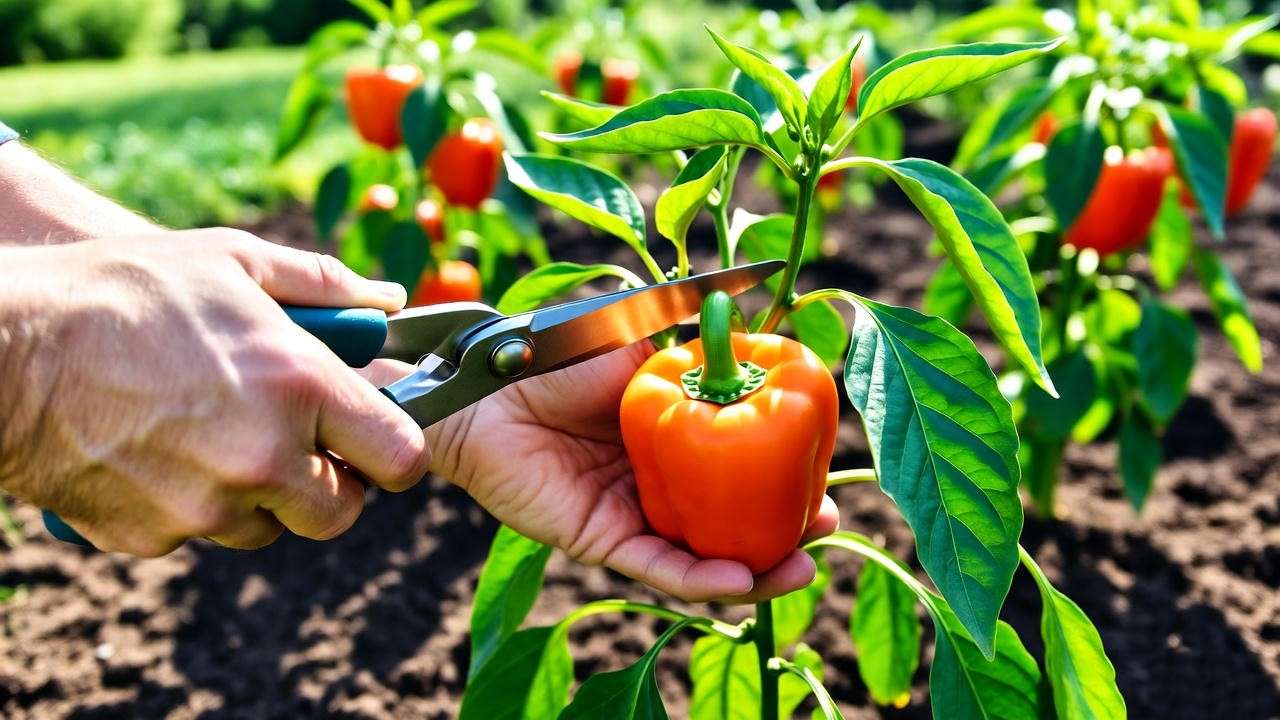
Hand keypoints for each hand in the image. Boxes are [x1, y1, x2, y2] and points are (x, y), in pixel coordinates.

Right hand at [0, 229, 430, 554]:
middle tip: (299, 443)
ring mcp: (206, 505)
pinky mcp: (153, 536)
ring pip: (270, 527)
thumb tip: (388, 298)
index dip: (396, 452)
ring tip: (218, 436)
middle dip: (330, 483)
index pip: (401, 457)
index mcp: (299, 386)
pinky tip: (162, 453)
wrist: (4, 348)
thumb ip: (323, 284)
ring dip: (261, 496)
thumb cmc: (122, 289)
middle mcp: (263, 456)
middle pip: (342, 512)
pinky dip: (193, 506)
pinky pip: (199, 534)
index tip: (377, 440)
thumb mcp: (232, 261)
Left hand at [367, 343, 838, 602]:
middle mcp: (659, 483)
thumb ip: (691, 332)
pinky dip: (700, 578)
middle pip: (732, 521)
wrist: (486, 382)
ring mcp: (633, 516)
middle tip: (827, 524)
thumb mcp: (639, 334)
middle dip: (785, 530)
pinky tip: (741, 576)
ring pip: (703, 557)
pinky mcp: (601, 541)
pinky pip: (657, 568)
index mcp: (673, 438)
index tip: (827, 468)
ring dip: (756, 570)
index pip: (741, 466)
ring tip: (802, 566)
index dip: (786, 473)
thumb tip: (750, 303)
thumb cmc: (556, 352)